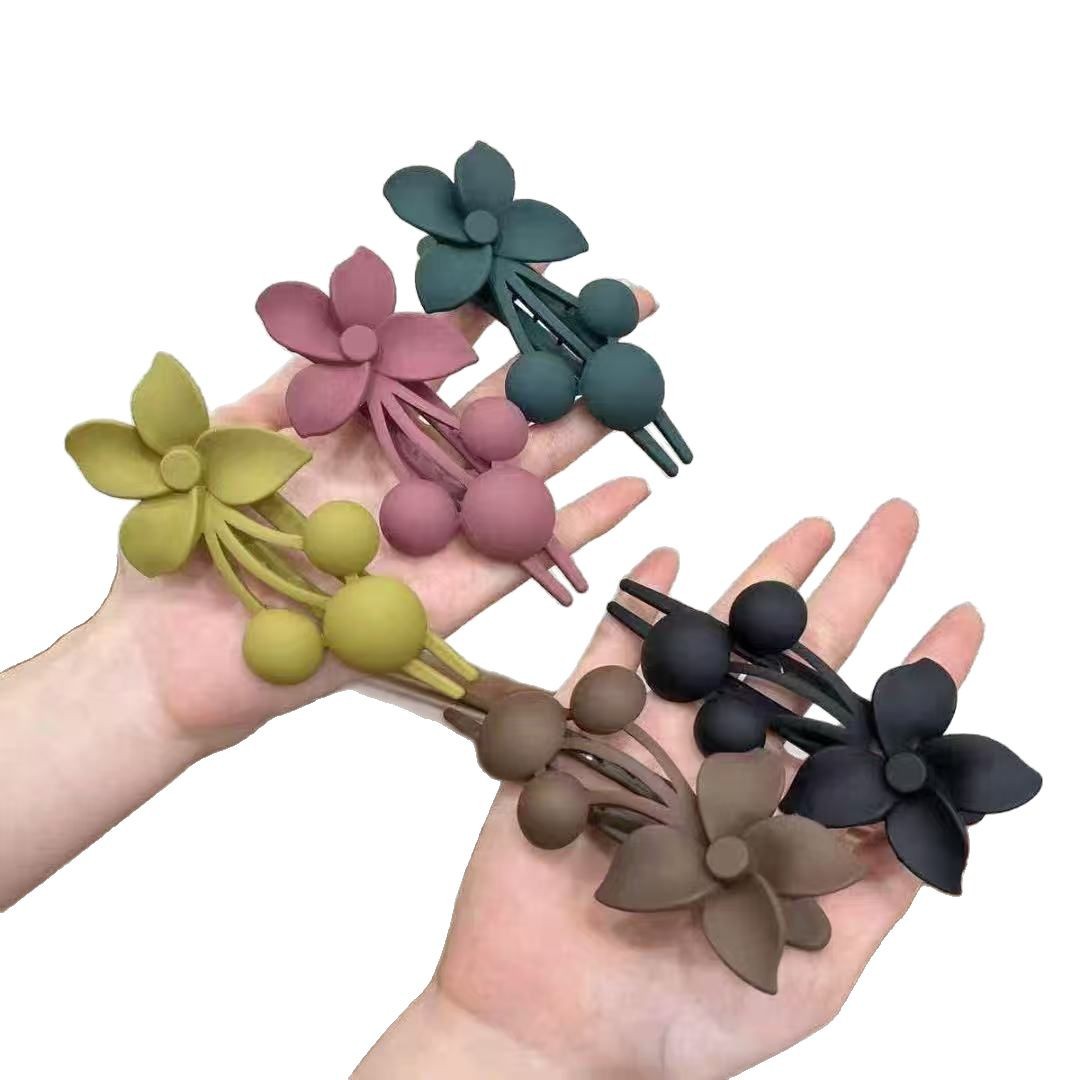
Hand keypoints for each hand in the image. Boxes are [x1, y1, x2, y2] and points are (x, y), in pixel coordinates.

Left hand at [99, 291, 655, 749]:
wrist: (175, 655)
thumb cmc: (184, 546)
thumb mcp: (228, 440)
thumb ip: (289, 382)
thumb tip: (350, 324)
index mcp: (362, 434)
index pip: (438, 363)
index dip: (485, 316)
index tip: (532, 269)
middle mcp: (412, 477)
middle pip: (501, 411)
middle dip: (563, 361)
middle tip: (626, 315)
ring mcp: (438, 534)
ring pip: (527, 474)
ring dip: (587, 431)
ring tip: (641, 387)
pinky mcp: (453, 595)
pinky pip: (526, 556)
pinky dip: (584, 526)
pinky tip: (636, 489)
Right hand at [360, 500, 984, 1078]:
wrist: (546, 1032)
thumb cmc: (677, 1023)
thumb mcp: (813, 970)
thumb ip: (873, 893)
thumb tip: (942, 820)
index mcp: (782, 819)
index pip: (864, 729)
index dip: (916, 677)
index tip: (962, 618)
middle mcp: (725, 770)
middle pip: (798, 663)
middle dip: (852, 590)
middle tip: (897, 519)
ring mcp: (654, 749)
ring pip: (717, 645)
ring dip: (759, 584)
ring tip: (811, 525)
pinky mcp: (581, 741)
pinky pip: (611, 658)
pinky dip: (640, 607)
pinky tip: (673, 558)